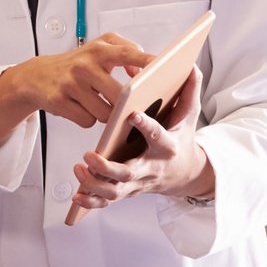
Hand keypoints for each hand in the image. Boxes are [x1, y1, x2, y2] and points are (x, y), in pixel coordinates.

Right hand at [0, 33, 153, 149]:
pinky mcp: (59, 101)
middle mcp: (84, 64)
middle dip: (125, 104)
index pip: (129, 53)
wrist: (37, 76)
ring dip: (105, 114)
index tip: (163, 67)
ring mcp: (71, 83)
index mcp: (99, 50)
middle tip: (124, 104)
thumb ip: (126, 52)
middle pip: (120, 95)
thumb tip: (141, 71)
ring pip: (104, 113)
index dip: (147, 61)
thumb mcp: (99, 49)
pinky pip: (87, 121)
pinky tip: (80, 108)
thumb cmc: (77, 64)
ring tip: (96, 103)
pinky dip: (88, 119)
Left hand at [68, 65, 213, 219]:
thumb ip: (189, 89)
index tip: (133, 114)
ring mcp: (137, 183)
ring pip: (114, 191)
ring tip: (79, 167)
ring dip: (94, 183)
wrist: (185, 173)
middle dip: (108, 167)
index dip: (147, 127)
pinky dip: (91, 201)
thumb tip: (190, 64)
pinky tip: (76, 194)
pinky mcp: (127, 191)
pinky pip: (107, 201)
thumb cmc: (182, 138)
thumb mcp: (190, 114)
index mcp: (166, 147)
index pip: (157, 137)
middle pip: (128, 173)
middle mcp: (151, 168)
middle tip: (90, 154)